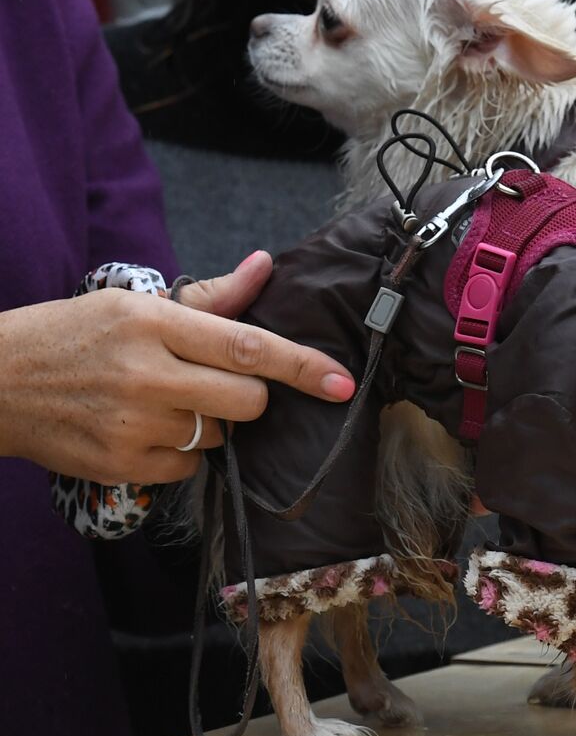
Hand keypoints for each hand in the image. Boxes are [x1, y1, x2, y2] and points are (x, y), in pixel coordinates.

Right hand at [0, 252, 354, 484]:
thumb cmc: (72, 336)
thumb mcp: (134, 304)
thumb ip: (209, 297)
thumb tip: (263, 266)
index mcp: (154, 323)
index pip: (248, 347)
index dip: (303, 367)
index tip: (342, 382)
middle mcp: (147, 374)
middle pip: (247, 401)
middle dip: (248, 396)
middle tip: (212, 383)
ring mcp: (134, 425)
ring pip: (220, 437)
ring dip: (208, 424)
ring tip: (162, 403)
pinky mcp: (122, 466)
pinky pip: (189, 469)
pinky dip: (180, 455)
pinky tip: (145, 431)